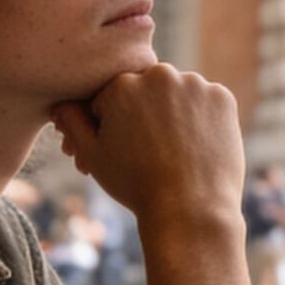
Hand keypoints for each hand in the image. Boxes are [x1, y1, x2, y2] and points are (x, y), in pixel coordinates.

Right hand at [49, 65, 243, 236]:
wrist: (190, 210)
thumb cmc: (136, 185)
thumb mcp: (93, 156)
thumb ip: (71, 123)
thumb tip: (61, 103)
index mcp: (121, 84)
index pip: (110, 97)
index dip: (109, 125)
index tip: (117, 150)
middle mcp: (159, 74)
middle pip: (144, 92)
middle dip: (140, 116)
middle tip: (143, 153)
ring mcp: (195, 84)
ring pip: (176, 95)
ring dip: (171, 114)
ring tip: (170, 152)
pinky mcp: (223, 98)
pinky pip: (204, 102)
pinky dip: (199, 119)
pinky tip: (193, 145)